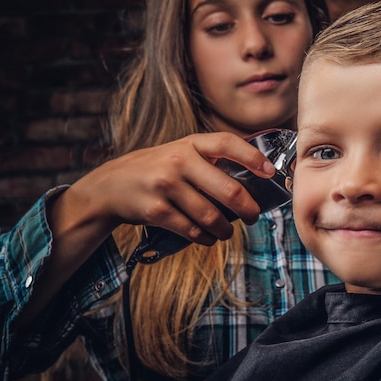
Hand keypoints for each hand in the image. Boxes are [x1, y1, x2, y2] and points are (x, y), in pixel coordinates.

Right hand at [66, 132, 275, 245]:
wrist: (109, 186)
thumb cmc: (156, 170)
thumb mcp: (179, 153)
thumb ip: (209, 161)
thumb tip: (253, 181)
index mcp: (189, 143)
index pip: (227, 143)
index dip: (253, 157)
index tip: (270, 172)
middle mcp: (178, 161)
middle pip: (228, 191)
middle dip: (248, 209)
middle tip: (253, 216)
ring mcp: (166, 186)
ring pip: (211, 217)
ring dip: (224, 229)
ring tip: (226, 231)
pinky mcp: (155, 211)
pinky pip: (191, 230)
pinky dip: (204, 238)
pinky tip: (206, 237)